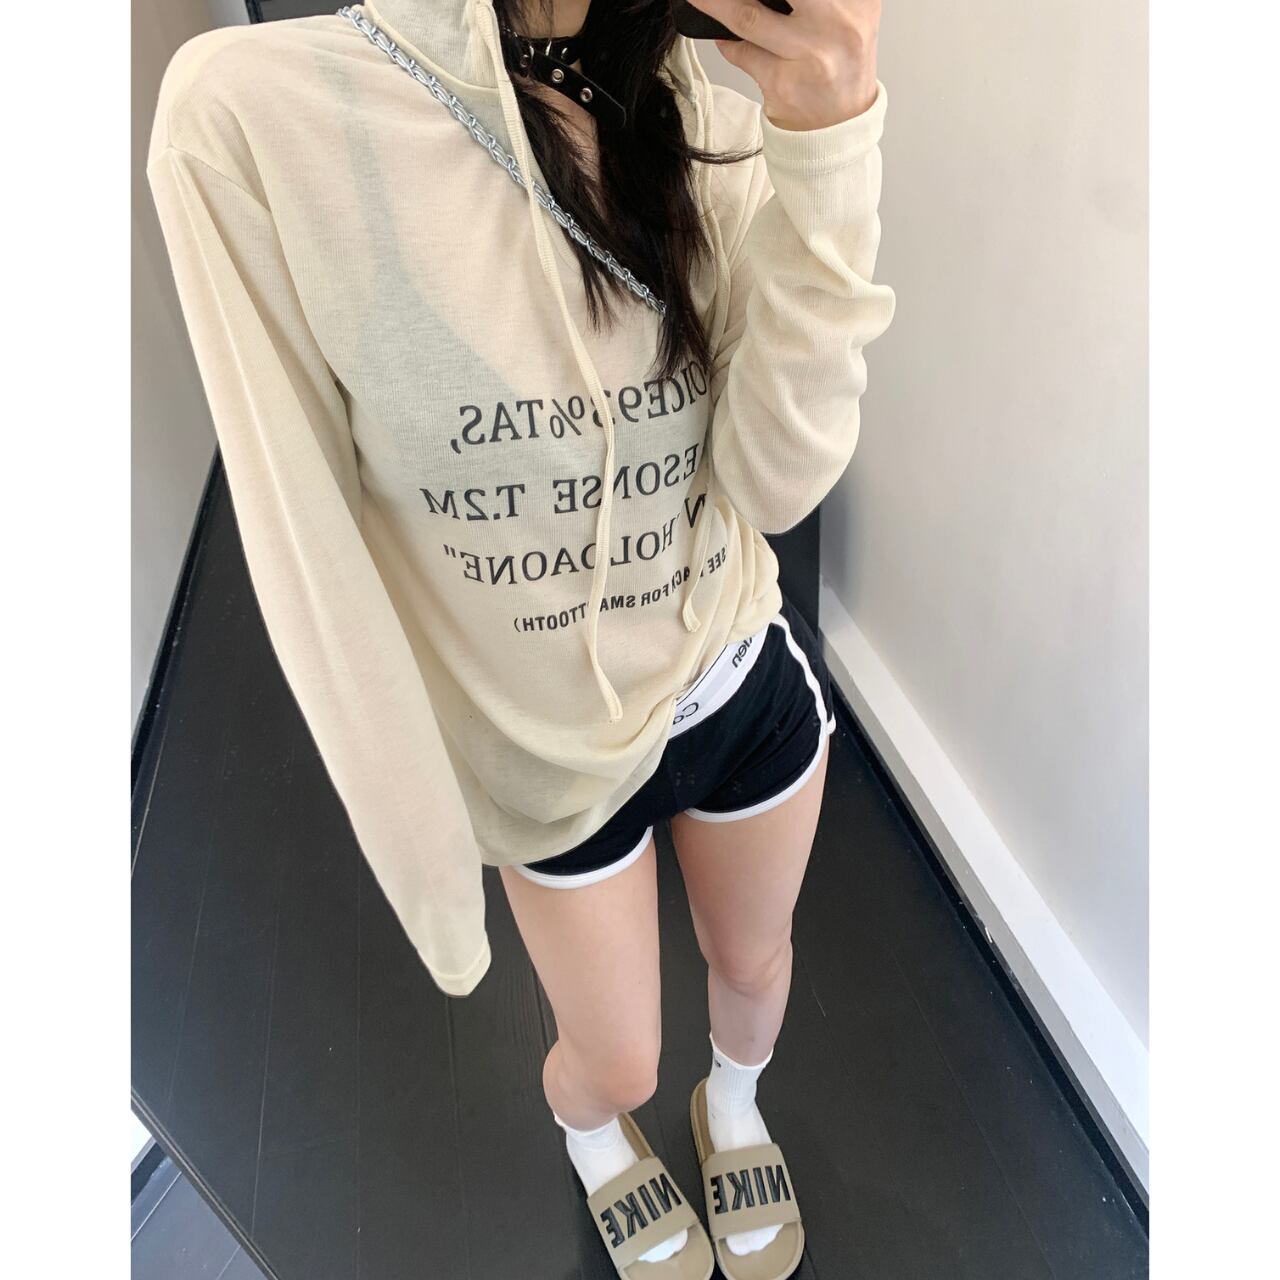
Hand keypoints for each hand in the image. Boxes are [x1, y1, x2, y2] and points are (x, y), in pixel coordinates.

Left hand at [689, 0, 880, 130]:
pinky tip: (723, 37)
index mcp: (858, 1)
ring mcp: (809, 55)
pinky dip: (727, 41)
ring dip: (715, 3)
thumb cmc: (837, 64)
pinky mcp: (782, 83)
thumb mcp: (848, 16)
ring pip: (748, 15)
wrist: (838, 126)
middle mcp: (837, 24)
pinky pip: (741, 52)